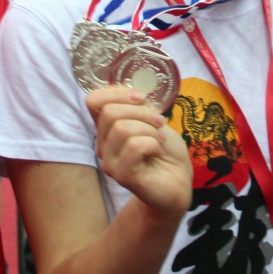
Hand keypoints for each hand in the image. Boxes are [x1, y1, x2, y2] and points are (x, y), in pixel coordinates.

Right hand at [87, 86, 192, 214]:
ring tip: (160, 139)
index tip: (141, 98)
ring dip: (150, 129)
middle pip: (110, 112)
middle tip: (159, 122)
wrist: (179, 180)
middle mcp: (103, 145)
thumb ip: (138, 106)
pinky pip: (135, 146)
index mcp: (107, 129)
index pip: (93, 101)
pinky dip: (153, 143)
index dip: (116, 93)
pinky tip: (158, 152)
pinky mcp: (122, 175)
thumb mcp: (152, 119)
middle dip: (142, 111)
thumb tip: (135, 94)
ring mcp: (110, 162)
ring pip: (122, 128)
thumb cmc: (166, 150)